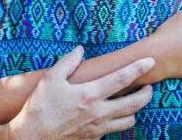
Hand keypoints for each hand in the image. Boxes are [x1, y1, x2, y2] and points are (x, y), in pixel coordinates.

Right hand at [7, 46, 154, 139]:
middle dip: (147, 93)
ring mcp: (98, 128)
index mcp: (90, 95)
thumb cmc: (39, 107)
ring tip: (133, 101)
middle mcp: (99, 113)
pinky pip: (114, 130)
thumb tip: (80, 49)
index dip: (138, 68)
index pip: (122, 79)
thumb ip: (68, 62)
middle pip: (135, 103)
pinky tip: (113, 114)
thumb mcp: (50, 79)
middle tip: (149, 86)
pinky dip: (119, 121)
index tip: (150, 61)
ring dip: (135, 110)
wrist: (31, 138)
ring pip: (129, 120)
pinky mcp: (94, 139)